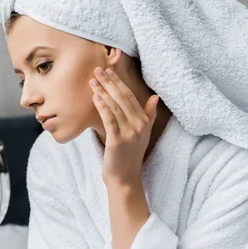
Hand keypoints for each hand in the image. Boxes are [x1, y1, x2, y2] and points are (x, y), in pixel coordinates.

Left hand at [90, 66, 158, 184]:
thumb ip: (149, 115)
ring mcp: (130, 132)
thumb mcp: (143, 134)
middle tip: (98, 69)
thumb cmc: (130, 155)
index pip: (130, 96)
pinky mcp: (118, 140)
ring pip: (115, 106)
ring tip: (92, 81)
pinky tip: (95, 97)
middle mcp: (139, 125)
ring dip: (103, 91)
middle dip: (110, 82)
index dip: (119, 82)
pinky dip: (102, 106)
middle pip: (123, 98)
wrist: (125, 178)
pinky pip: (109, 119)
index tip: (109, 71)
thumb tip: (155, 97)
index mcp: (144, 121)